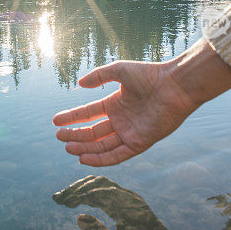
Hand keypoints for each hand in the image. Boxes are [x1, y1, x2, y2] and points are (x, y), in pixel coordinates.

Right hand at [53, 39, 230, 165]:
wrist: (174, 86)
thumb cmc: (150, 75)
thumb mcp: (120, 70)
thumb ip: (99, 75)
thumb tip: (79, 83)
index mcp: (115, 104)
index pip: (88, 114)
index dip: (72, 117)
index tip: (55, 120)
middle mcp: (121, 120)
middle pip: (92, 132)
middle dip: (75, 135)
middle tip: (59, 136)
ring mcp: (130, 132)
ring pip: (102, 145)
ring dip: (84, 148)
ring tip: (68, 148)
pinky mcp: (140, 143)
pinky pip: (117, 155)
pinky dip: (101, 159)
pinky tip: (84, 158)